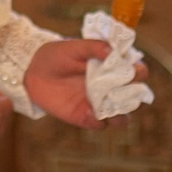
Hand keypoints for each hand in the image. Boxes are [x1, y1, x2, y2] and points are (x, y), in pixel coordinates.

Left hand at [24, 36, 148, 129]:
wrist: (32, 71)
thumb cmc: (56, 55)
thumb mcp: (73, 46)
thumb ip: (92, 47)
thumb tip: (111, 50)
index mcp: (112, 68)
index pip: (137, 71)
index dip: (139, 71)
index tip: (133, 69)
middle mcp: (111, 87)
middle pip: (135, 96)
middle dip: (135, 94)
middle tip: (124, 87)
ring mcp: (99, 104)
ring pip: (123, 116)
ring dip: (122, 113)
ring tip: (113, 105)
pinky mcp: (85, 117)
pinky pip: (100, 125)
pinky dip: (100, 121)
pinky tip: (91, 113)